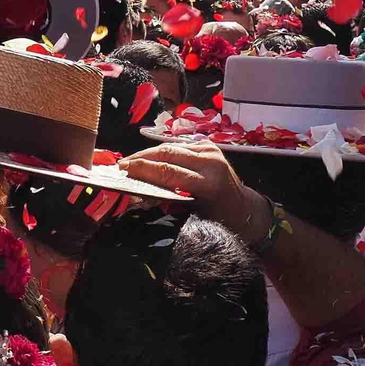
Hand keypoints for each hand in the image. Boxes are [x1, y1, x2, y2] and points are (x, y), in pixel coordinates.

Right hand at [119, 141, 265, 238]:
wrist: (243, 208)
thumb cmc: (219, 219)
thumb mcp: (192, 216)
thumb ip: (167, 202)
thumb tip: (138, 195)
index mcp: (209, 183)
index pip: (167, 171)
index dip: (142, 169)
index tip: (122, 170)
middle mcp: (210, 162)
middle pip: (167, 153)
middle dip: (141, 158)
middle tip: (121, 165)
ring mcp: (210, 150)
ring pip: (170, 147)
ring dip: (148, 153)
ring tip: (130, 161)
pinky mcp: (208, 145)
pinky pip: (178, 146)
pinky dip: (161, 152)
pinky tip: (147, 157)